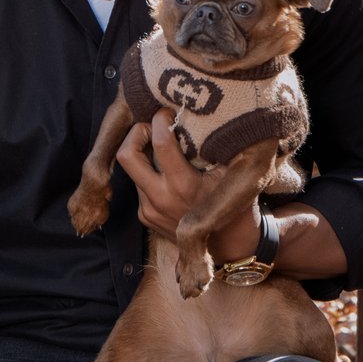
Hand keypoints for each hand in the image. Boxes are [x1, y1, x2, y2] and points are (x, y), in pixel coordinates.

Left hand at [117, 112, 259, 262]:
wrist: (229, 247)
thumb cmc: (235, 205)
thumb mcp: (231, 174)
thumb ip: (211, 149)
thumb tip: (200, 117)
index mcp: (183, 185)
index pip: (161, 142)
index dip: (161, 120)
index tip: (169, 113)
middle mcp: (161, 198)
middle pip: (127, 155)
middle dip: (135, 134)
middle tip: (150, 127)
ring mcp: (149, 210)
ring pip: (131, 171)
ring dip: (143, 155)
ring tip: (161, 148)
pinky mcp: (146, 218)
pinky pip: (139, 188)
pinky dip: (149, 175)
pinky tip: (167, 174)